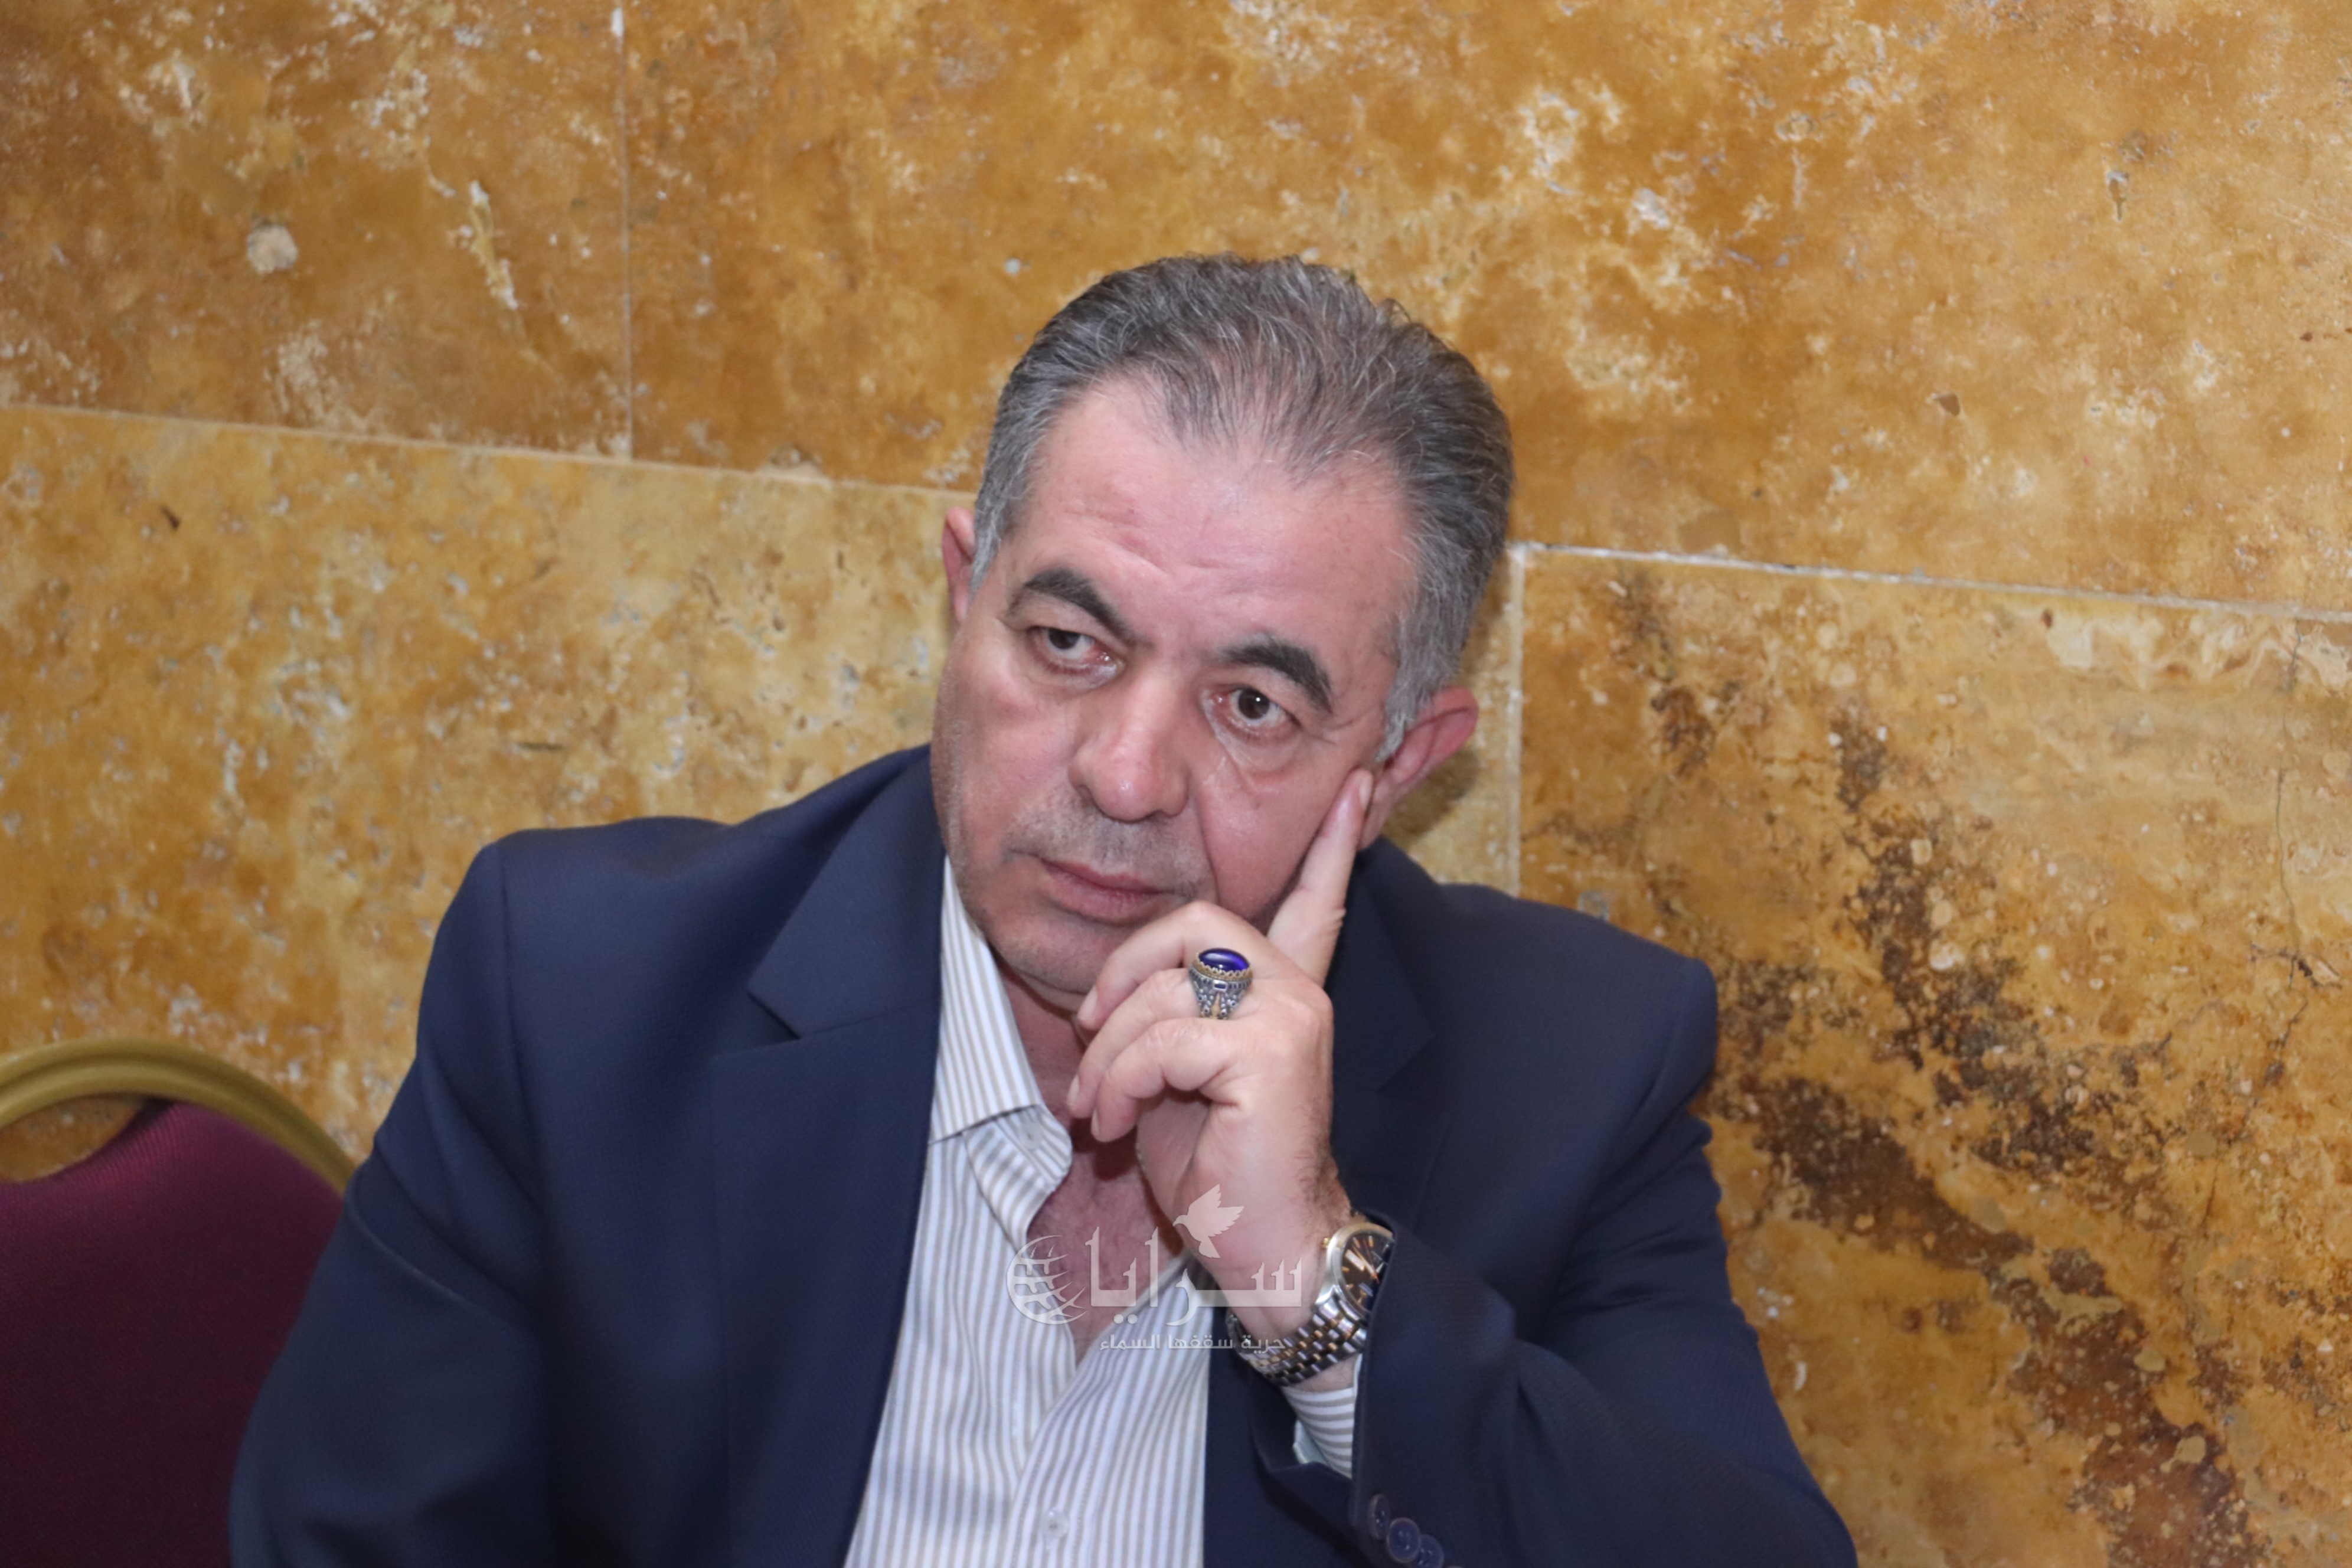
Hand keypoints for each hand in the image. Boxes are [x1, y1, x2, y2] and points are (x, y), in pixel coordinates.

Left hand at [1066, 769, 1373, 1343]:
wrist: (1269, 1254)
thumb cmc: (1219, 1178)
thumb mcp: (1177, 1082)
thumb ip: (1163, 1023)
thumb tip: (1104, 1004)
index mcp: (1286, 992)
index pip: (1312, 899)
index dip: (1329, 842)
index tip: (1357, 782)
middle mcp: (1297, 991)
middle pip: (1194, 921)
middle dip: (1120, 970)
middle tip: (1086, 1033)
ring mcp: (1291, 1015)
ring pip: (1164, 987)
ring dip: (1106, 1054)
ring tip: (1095, 1108)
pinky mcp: (1270, 1053)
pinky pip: (1163, 1038)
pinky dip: (1117, 1081)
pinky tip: (1113, 1124)